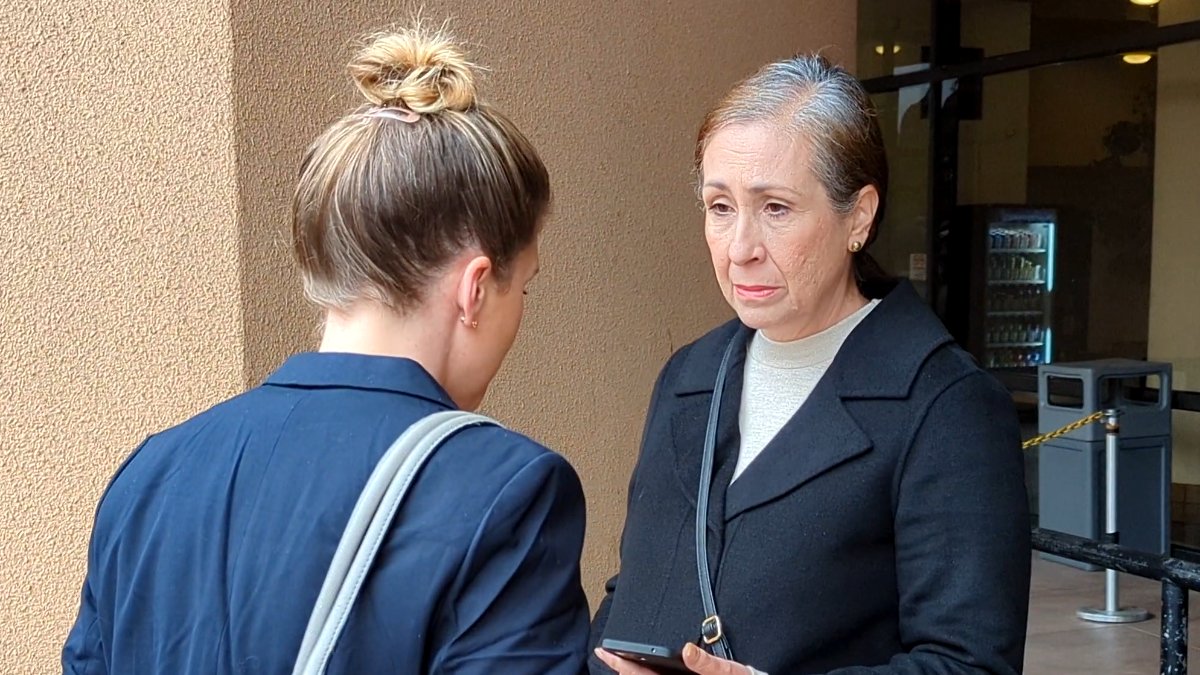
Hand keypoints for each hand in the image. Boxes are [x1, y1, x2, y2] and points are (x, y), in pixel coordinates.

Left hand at [594, 643, 752, 674]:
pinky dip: (650, 674)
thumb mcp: (730, 672)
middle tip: (605, 653)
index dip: (622, 665)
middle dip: (623, 669)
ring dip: (634, 673)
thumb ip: (709, 664)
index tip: (606, 653)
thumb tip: (687, 651)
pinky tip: (645, 667)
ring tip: (619, 659)